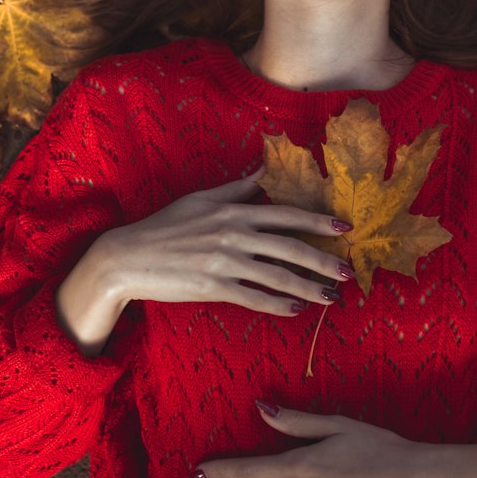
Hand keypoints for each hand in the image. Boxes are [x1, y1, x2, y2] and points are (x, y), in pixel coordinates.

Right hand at [99, 171, 353, 316]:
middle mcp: (234, 234)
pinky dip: (278, 305)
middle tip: (349, 271)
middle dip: (324, 260)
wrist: (127, 257)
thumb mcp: (201, 199)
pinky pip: (254, 297)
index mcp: (234, 211)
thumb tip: (264, 168)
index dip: (318, 221)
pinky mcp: (213, 287)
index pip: (286, 215)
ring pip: (278, 276)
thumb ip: (237, 188)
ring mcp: (225, 262)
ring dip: (309, 287)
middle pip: (290, 248)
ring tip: (331, 296)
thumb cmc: (165, 226)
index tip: (345, 228)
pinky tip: (297, 310)